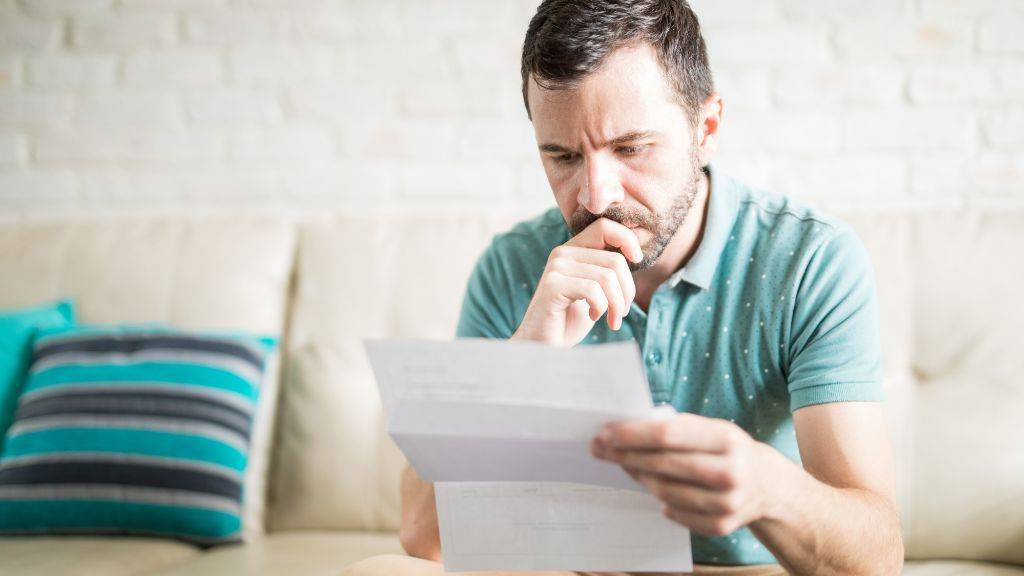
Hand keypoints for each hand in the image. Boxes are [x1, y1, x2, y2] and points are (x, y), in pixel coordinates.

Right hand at [512, 218, 642, 345]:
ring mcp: (556, 268)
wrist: (543, 346)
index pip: (605, 226)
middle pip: (614, 259)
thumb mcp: (595, 290)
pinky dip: (601, 308)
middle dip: (627, 290)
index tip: (637, 262)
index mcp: (573, 249)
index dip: (628, 240)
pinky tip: (593, 317)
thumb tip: (636, 254)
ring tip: (613, 319)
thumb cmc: (570, 321)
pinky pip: (593, 290)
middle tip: (622, 312)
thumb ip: (608, 270)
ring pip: (607, 277)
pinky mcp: (552, 285)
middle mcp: (562, 253)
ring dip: (617, 304)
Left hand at [591, 413, 780, 536]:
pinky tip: (656, 491)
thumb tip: (626, 429)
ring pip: (665, 491)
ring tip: (626, 467)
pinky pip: (677, 514)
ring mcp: (728, 501)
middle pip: (663, 465)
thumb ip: (675, 427)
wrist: (767, 484)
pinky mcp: (723, 525)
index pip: (667, 434)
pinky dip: (663, 502)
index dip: (632, 434)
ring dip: (640, 477)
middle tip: (601, 449)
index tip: (606, 432)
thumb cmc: (726, 449)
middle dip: (626, 455)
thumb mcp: (711, 428)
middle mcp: (730, 470)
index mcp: (726, 438)